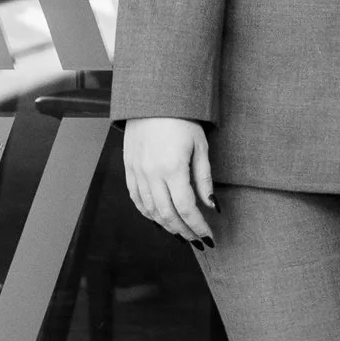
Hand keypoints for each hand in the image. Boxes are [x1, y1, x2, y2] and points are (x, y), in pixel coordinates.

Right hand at [123, 118, 215, 242]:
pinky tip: (159, 220)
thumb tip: (211, 206)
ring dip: (167, 226)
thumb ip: (204, 178)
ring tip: (181, 233)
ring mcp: (137, 172)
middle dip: (184, 232)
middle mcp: (152, 174)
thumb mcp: (200, 146)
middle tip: (197, 241)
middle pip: (167, 215)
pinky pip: (136, 199)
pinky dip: (148, 214)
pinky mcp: (129, 168)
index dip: (197, 226)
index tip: (208, 237)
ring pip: (150, 211)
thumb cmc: (182, 119)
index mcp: (172, 168)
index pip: (186, 208)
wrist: (152, 99)